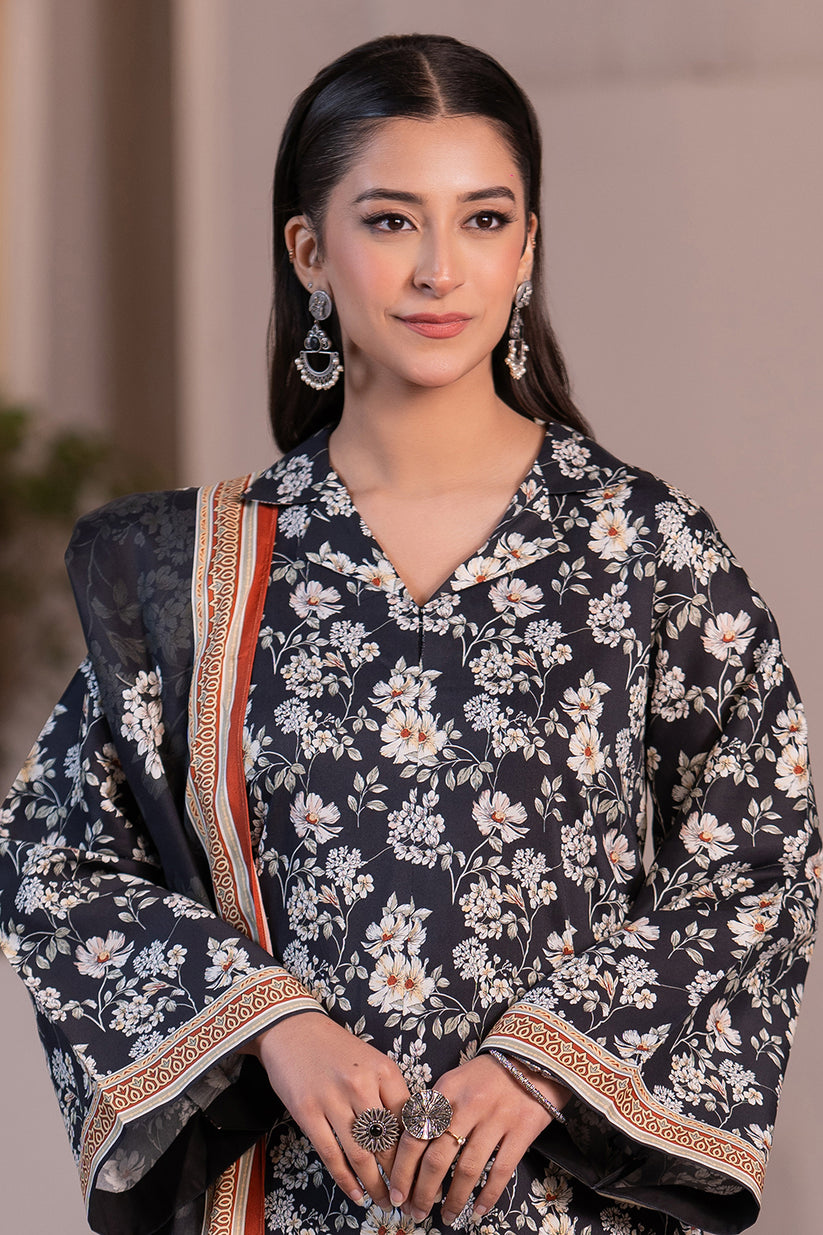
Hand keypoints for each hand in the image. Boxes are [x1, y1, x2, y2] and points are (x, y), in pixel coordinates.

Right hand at [247, 1011, 409, 1210]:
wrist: (293, 1030)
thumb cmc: (337, 1050)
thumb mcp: (372, 1061)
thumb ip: (390, 1094)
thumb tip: (411, 1137)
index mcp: (384, 1070)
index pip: (409, 1121)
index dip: (417, 1153)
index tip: (423, 1174)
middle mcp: (361, 1084)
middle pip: (388, 1142)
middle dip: (399, 1177)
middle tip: (407, 1198)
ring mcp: (332, 1099)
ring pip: (361, 1154)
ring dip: (375, 1185)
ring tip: (384, 1202)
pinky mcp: (307, 1112)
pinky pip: (331, 1155)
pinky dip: (346, 1180)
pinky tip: (357, 1194)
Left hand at [389, 1053, 569, 1225]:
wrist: (532, 1059)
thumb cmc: (487, 1075)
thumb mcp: (454, 1080)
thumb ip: (433, 1108)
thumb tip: (410, 1146)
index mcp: (446, 1091)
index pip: (415, 1135)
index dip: (402, 1169)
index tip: (397, 1193)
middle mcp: (467, 1105)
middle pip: (437, 1158)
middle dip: (422, 1192)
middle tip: (415, 1213)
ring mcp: (495, 1119)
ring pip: (467, 1170)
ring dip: (454, 1200)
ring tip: (447, 1217)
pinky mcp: (520, 1131)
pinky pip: (500, 1171)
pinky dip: (487, 1196)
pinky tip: (478, 1211)